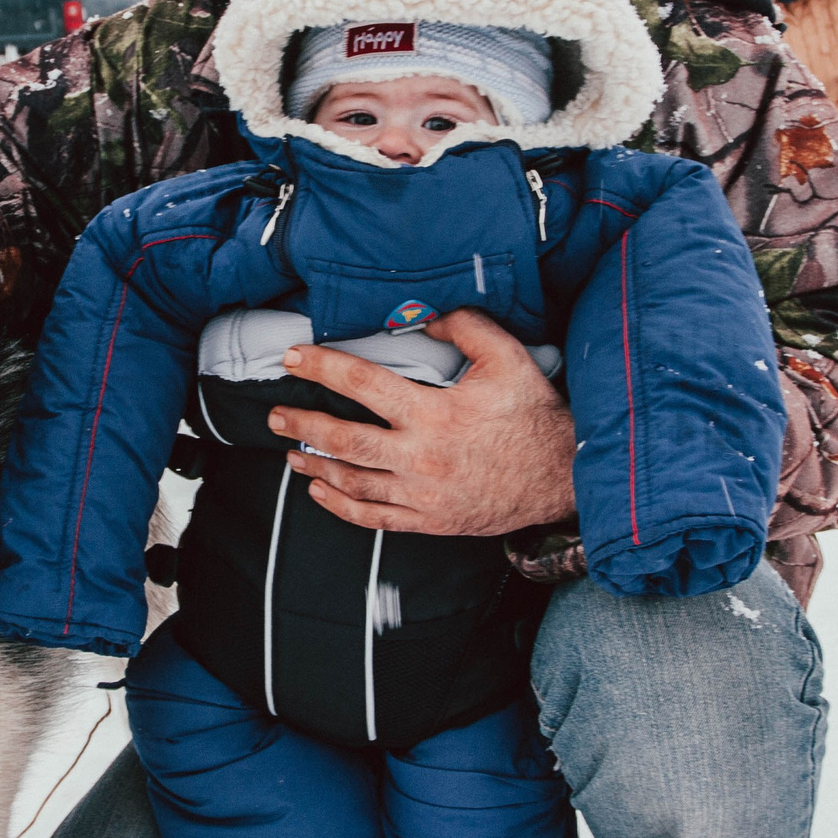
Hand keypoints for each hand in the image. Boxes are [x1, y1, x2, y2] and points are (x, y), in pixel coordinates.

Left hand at [266, 308, 575, 535]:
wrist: (561, 478)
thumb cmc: (534, 416)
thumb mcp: (508, 359)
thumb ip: (466, 328)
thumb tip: (425, 316)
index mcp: (435, 413)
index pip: (364, 384)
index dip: (323, 368)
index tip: (294, 359)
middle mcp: (422, 456)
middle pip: (345, 440)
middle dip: (303, 425)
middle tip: (275, 415)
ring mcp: (423, 494)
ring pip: (353, 481)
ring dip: (315, 466)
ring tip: (290, 452)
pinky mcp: (430, 520)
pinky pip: (374, 518)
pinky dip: (341, 506)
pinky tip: (320, 491)